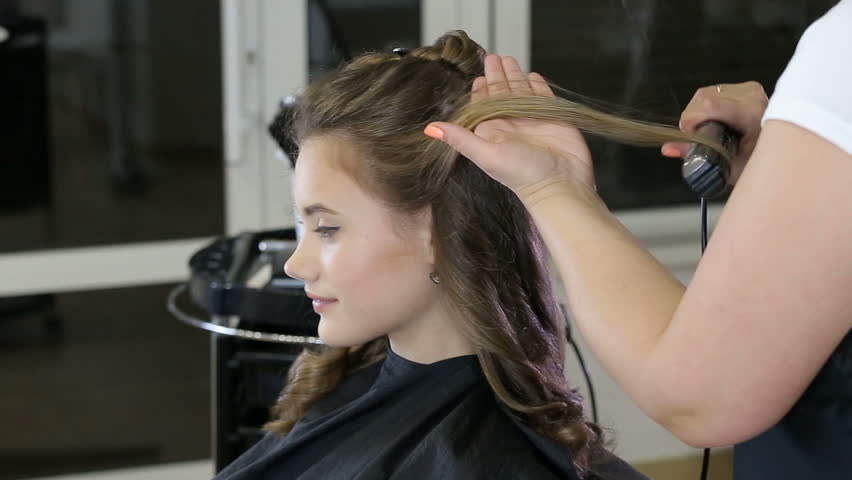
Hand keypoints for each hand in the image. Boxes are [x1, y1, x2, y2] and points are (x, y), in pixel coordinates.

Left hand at [424, 55, 597, 206]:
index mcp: (493, 131)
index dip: (481, 90)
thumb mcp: (486, 154)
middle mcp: (512, 124)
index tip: (477, 76)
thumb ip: (460, 138)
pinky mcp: (554, 118)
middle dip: (497, 75)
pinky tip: (534, 76)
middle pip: (502, 93)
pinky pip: (543, 97)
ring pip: (521, 92)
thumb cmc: (522, 174)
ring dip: (515, 76)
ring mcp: (533, 121)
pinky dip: (538, 86)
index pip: (484, 105)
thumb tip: (428, 129)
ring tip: (510, 60)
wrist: (560, 184)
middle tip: (493, 57)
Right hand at [661, 81, 768, 184]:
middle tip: (699, 136)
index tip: (690, 135)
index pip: (708, 104)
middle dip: (693, 117)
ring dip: (699, 112)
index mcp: (752, 115)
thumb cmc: (759, 166)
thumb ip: (695, 154)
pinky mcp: (749, 89)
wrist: (786, 159)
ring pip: (707, 92)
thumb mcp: (727, 166)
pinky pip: (715, 91)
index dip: (691, 120)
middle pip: (704, 97)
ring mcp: (751, 91)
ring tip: (709, 131)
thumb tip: (669, 148)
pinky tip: (717, 122)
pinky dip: (708, 107)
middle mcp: (753, 97)